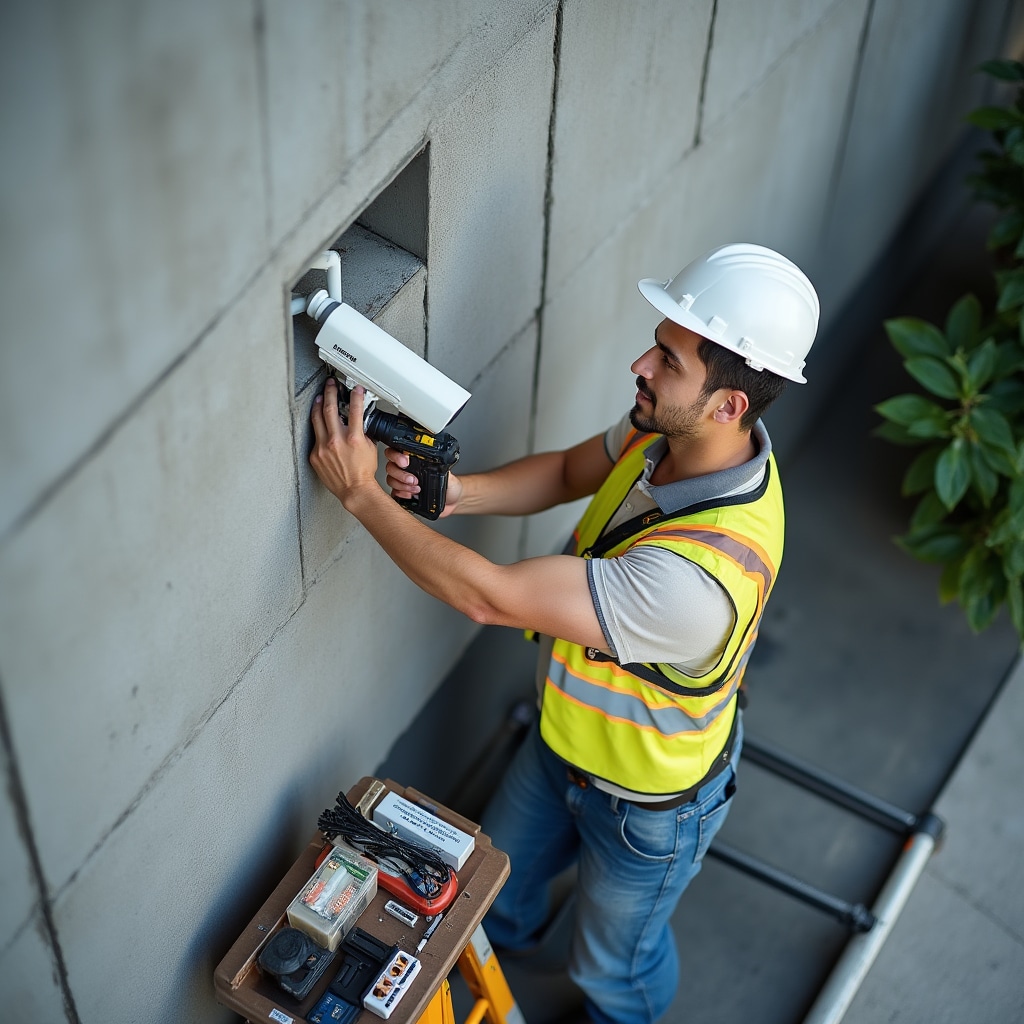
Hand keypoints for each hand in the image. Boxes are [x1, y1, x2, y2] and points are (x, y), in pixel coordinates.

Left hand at [309, 379, 379, 508]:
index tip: (355, 389)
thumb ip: (362, 431)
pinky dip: (318, 428)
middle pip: (329, 409)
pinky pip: (315, 437)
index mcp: (353, 438)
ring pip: (316, 419)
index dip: (355, 396)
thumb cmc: (363, 472)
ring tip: (319, 398)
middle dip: (329, 393)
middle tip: (330, 385)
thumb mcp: (369, 447)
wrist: (354, 489)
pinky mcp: (315, 455)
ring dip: (318, 405)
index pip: (355, 409)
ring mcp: (323, 448)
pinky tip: (319, 423)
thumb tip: (357, 420)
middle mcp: (336, 441)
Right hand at [384, 446, 462, 516]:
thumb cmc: (450, 486)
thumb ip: (439, 467)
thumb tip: (434, 460)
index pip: (397, 451)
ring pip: (391, 479)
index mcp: (416, 460)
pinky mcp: (403, 494)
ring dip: (402, 485)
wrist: (452, 502)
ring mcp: (403, 482)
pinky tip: (410, 496)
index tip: (405, 462)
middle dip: (400, 473)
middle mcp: (407, 469)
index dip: (397, 455)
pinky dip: (400, 494)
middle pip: (390, 466)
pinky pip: (394, 493)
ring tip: (416, 489)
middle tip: (413, 479)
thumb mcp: (447, 474)